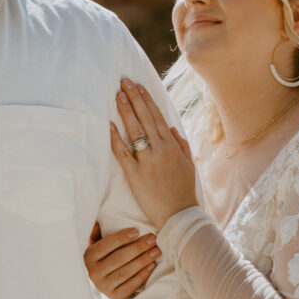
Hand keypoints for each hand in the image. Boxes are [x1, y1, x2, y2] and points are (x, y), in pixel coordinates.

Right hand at [84, 222, 161, 298]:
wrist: (104, 281)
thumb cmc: (105, 255)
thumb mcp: (97, 243)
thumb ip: (98, 231)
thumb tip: (100, 221)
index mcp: (89, 256)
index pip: (105, 245)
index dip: (121, 238)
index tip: (137, 231)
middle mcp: (94, 273)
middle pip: (118, 258)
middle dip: (138, 248)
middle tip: (153, 239)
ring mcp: (104, 287)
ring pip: (126, 272)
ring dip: (143, 260)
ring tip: (156, 251)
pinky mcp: (115, 296)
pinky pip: (131, 285)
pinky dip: (142, 275)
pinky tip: (152, 265)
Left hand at [110, 78, 197, 229]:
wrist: (180, 216)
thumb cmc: (184, 191)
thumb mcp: (188, 165)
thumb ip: (181, 144)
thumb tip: (170, 127)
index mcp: (172, 145)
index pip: (157, 116)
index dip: (147, 100)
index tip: (139, 86)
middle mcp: (160, 149)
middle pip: (144, 118)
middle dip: (134, 98)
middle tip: (124, 82)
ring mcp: (147, 161)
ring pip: (134, 131)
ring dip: (125, 111)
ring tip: (118, 96)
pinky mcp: (135, 174)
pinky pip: (123, 153)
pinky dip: (116, 138)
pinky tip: (109, 125)